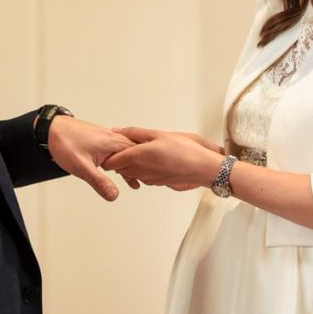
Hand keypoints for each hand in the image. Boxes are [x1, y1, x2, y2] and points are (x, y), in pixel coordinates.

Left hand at [47, 116, 132, 201]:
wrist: (50, 129)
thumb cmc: (64, 143)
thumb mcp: (82, 167)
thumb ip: (99, 182)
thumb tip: (114, 194)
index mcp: (112, 143)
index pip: (135, 156)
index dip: (139, 169)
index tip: (141, 181)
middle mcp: (111, 137)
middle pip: (131, 152)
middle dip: (136, 167)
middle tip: (140, 182)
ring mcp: (104, 137)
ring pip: (123, 151)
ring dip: (127, 165)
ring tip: (131, 180)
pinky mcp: (97, 138)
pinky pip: (113, 149)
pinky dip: (117, 160)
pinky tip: (115, 168)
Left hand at [104, 127, 221, 189]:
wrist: (203, 168)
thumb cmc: (185, 151)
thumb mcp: (159, 134)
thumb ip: (135, 133)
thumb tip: (118, 130)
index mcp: (137, 157)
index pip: (110, 162)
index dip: (109, 153)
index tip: (112, 145)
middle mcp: (139, 171)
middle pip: (119, 168)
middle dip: (119, 158)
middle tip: (127, 145)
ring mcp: (148, 179)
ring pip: (130, 172)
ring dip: (132, 163)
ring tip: (144, 150)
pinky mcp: (156, 183)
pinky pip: (142, 175)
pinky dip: (143, 168)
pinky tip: (154, 159)